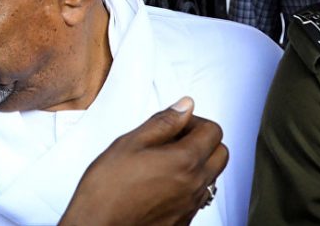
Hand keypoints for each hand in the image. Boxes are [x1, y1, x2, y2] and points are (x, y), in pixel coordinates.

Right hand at [59, 97, 227, 225]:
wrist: (99, 224)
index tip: (175, 124)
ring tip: (165, 160)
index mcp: (184, 161)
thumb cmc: (107, 187)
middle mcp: (195, 184)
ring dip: (197, 162)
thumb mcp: (130, 143)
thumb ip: (162, 122)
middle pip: (220, 152)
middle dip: (202, 140)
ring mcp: (192, 205)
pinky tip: (162, 181)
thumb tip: (184, 105)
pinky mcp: (184, 219)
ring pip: (212, 175)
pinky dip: (189, 183)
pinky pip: (200, 196)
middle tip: (174, 138)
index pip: (213, 130)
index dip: (193, 121)